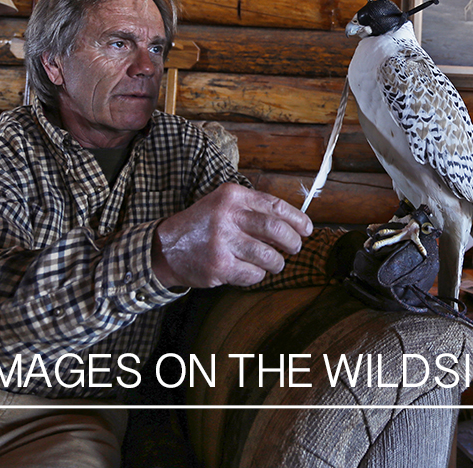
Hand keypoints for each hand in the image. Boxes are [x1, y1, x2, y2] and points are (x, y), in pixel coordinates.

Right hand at [151, 183, 312, 288]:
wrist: (165, 247)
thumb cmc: (202, 225)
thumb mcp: (223, 204)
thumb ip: (253, 209)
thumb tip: (292, 224)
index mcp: (232, 196)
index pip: (275, 206)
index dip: (297, 219)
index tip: (307, 229)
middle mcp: (227, 216)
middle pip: (276, 230)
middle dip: (292, 242)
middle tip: (294, 248)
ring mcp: (222, 242)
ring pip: (268, 256)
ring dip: (277, 263)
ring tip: (275, 263)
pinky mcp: (219, 266)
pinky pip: (254, 274)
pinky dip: (259, 275)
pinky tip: (253, 271)